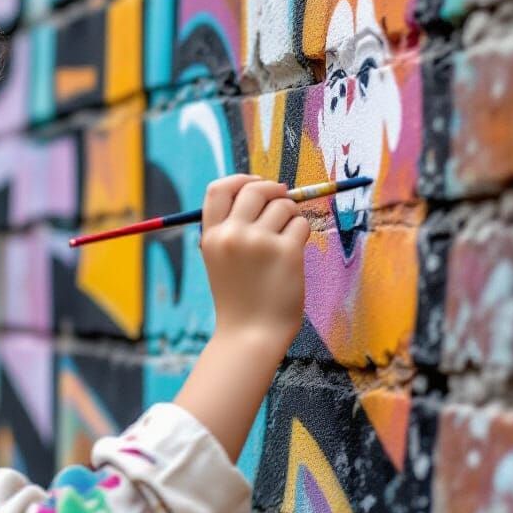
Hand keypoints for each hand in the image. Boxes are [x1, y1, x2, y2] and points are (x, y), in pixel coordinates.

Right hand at [200, 174, 310, 354]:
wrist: (250, 333)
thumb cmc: (239, 297)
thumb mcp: (220, 259)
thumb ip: (232, 227)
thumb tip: (265, 189)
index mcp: (211, 236)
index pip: (218, 188)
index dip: (240, 179)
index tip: (256, 183)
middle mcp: (232, 234)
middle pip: (255, 188)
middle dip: (274, 189)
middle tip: (284, 198)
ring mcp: (259, 242)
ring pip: (284, 205)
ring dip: (290, 215)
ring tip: (286, 238)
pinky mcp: (287, 252)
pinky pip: (301, 224)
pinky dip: (301, 233)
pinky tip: (293, 253)